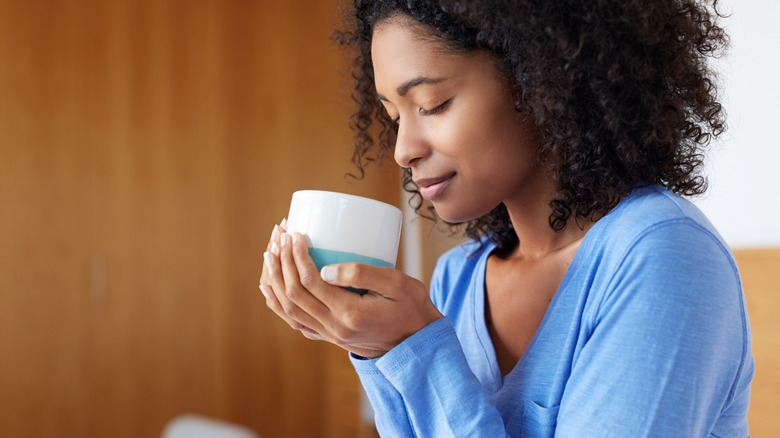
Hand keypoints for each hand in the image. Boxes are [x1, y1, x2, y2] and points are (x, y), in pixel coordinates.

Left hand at [260, 229, 441, 357]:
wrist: (418, 342)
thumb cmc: (412, 306)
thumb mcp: (396, 283)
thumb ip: (362, 274)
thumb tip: (325, 269)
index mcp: (350, 314)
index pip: (311, 282)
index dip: (298, 256)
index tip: (296, 234)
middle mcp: (335, 328)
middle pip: (294, 295)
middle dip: (282, 262)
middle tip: (279, 236)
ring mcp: (330, 335)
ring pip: (289, 310)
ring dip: (275, 281)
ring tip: (269, 255)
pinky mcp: (330, 336)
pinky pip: (295, 321)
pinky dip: (278, 305)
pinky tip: (270, 289)